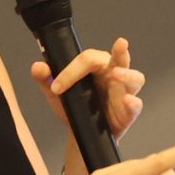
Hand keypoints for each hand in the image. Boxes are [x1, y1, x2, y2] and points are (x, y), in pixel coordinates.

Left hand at [30, 36, 145, 139]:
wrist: (80, 132)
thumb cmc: (74, 106)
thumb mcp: (55, 92)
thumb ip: (46, 78)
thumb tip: (38, 67)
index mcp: (97, 66)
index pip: (88, 59)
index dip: (71, 70)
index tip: (57, 86)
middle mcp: (114, 75)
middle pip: (122, 58)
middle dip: (122, 50)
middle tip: (120, 42)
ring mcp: (124, 92)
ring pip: (136, 78)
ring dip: (128, 75)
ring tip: (118, 74)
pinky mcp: (128, 111)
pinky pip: (136, 105)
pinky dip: (133, 103)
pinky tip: (127, 101)